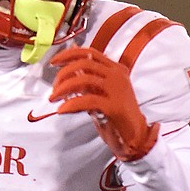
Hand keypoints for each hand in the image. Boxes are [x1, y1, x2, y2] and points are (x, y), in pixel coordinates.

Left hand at [49, 47, 158, 161]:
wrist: (135, 138)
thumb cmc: (116, 117)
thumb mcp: (99, 93)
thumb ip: (86, 79)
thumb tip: (68, 66)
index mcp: (115, 69)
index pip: (89, 53)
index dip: (68, 55)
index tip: (54, 62)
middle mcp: (117, 76)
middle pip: (84, 63)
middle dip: (63, 74)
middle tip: (54, 88)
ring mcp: (117, 90)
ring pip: (84, 79)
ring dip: (63, 88)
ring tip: (54, 98)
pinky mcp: (115, 106)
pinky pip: (87, 100)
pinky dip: (71, 104)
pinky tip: (62, 109)